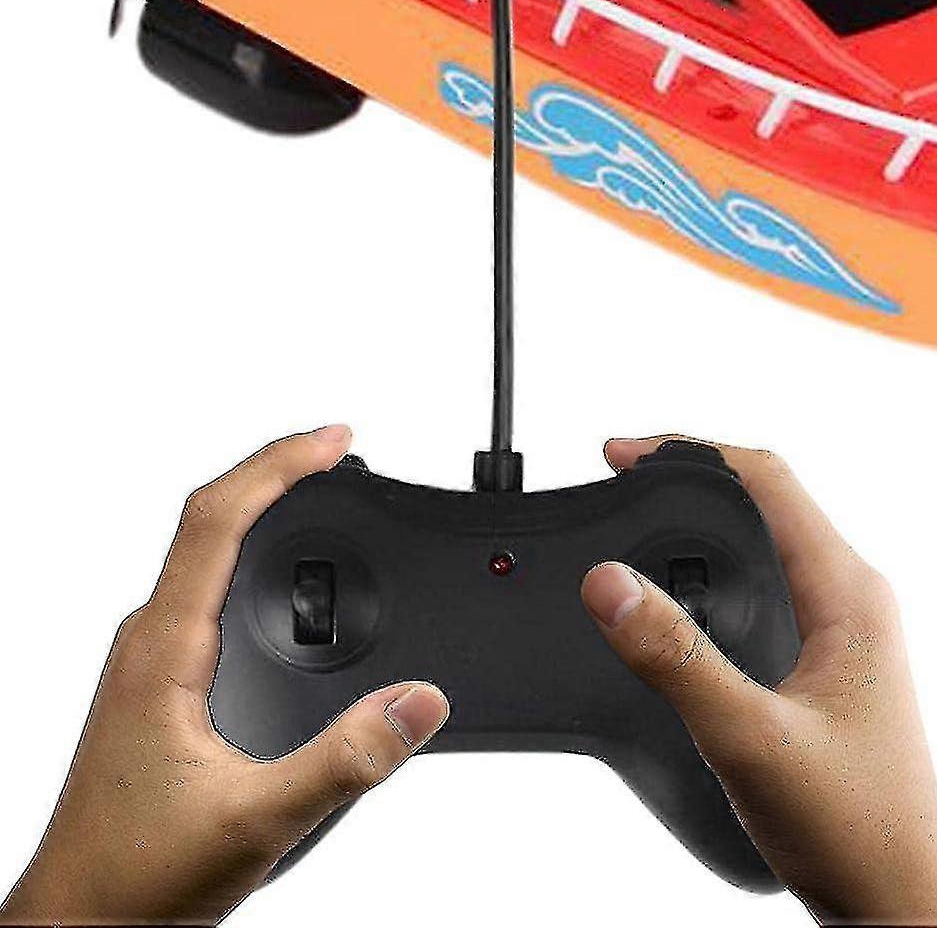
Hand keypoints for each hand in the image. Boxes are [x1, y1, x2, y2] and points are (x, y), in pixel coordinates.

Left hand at [1, 427, 448, 926]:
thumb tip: (419, 701)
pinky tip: (282, 572)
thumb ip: (347, 761)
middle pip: (209, 515)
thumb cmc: (132, 881)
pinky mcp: (157, 681)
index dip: (280, 464)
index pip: (216, 518)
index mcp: (163, 652)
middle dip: (279, 469)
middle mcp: (149, 642)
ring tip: (319, 488)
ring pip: (203, 550)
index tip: (335, 439)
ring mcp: (148, 660)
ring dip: (262, 506)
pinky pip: (204, 585)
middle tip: (339, 449)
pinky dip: (250, 551)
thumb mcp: (257, 823)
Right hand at [581, 438, 936, 926]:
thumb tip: (610, 584)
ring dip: (710, 517)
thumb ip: (676, 659)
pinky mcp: (833, 659)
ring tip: (646, 510)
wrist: (901, 904)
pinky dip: (723, 563)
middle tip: (625, 471)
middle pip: (770, 497)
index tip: (626, 451)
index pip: (770, 480)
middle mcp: (855, 597)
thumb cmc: (854, 829)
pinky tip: (687, 588)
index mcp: (850, 593)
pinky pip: (774, 581)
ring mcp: (848, 627)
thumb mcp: (748, 739)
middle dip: (694, 473)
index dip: (692, 451)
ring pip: (772, 540)